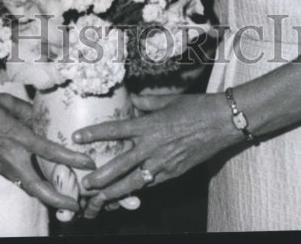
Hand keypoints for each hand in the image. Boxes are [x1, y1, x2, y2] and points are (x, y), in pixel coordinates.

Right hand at [0, 91, 94, 212]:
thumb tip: (44, 115)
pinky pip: (19, 180)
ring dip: (47, 196)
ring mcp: (2, 166)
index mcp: (16, 137)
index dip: (70, 158)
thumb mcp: (5, 102)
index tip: (87, 162)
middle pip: (38, 187)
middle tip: (76, 204)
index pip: (49, 151)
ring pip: (28, 187)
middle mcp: (10, 157)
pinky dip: (34, 185)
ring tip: (65, 198)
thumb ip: (28, 109)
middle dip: (58, 199)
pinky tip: (44, 184)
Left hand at [73, 91, 241, 218]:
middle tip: (84, 184)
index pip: (116, 129)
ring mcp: (164, 162)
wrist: (223, 122)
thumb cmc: (197, 106)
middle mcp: (154, 146)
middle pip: (121, 164)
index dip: (94, 134)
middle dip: (101, 176)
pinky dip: (138, 190)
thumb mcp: (169, 100)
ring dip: (115, 191)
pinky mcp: (174, 172)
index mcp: (150, 124)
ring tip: (99, 199)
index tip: (77, 137)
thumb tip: (132, 100)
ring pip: (134, 182)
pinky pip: (152, 184)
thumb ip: (147, 102)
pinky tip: (127, 196)